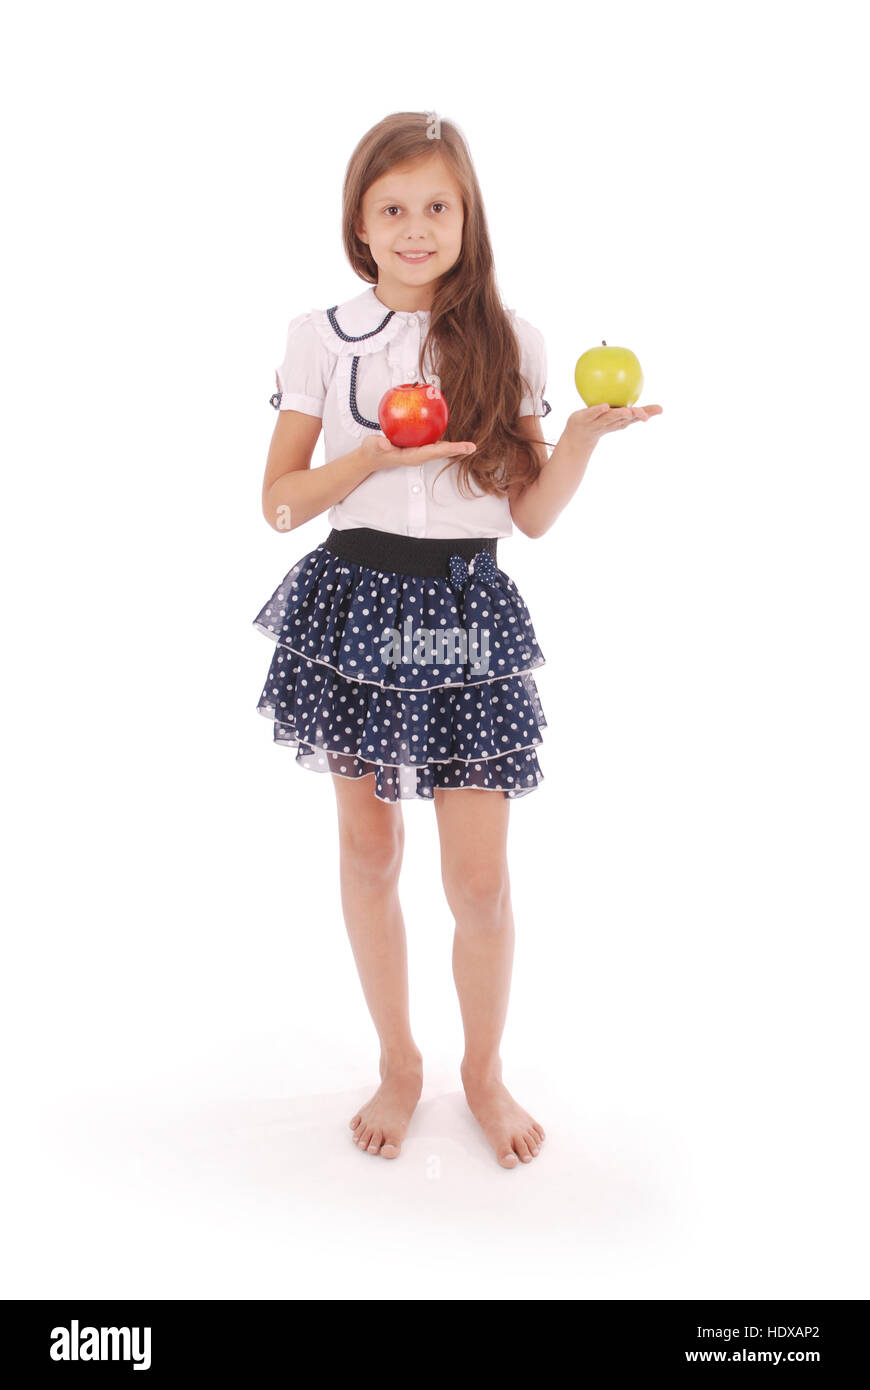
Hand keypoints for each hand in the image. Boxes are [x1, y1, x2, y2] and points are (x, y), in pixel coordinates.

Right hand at [359, 433, 476, 471]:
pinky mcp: (416, 446)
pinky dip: (441, 436)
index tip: (464, 448)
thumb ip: (378, 445)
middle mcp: (419, 455)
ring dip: (453, 445)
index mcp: (412, 457)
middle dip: (457, 450)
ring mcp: (418, 451)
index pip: (435, 452)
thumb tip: (384, 443)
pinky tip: (445, 425)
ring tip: (467, 443)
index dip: (451, 449)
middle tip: (473, 446)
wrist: (370, 456)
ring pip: (439, 448)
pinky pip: (432, 441)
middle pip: (442, 452)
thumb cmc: (372, 452)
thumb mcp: (373, 447)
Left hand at [567, 402, 662, 443]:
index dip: (647, 413)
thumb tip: (635, 375)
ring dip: (619, 415)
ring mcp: (598, 422)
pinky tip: (605, 405)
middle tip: (642, 412)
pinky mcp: (585, 420)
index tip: (660, 409)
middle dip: (635, 416)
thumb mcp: (613, 409)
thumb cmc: (599, 418)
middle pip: (625, 419)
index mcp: (620, 420)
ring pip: (610, 418)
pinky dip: (599, 411)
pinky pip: (592, 414)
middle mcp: (612, 422)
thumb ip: (625, 396)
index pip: (636, 417)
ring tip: (627, 411)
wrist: (579, 434)